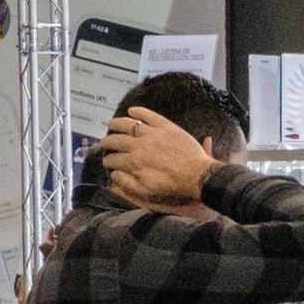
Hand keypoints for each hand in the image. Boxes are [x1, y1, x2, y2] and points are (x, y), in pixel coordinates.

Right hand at [100, 106, 222, 209]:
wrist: (199, 176)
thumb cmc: (174, 187)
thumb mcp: (148, 193)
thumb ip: (128, 184)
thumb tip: (114, 174)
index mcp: (134, 162)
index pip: (114, 159)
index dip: (108, 160)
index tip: (107, 161)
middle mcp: (139, 146)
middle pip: (117, 140)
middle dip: (107, 143)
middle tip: (104, 143)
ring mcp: (152, 134)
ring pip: (128, 124)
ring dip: (117, 124)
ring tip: (111, 124)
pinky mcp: (166, 127)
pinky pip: (149, 115)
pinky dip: (139, 111)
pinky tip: (132, 110)